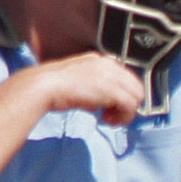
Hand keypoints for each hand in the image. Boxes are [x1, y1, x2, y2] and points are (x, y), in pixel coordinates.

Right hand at [25, 50, 148, 127]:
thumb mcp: (79, 83)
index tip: (109, 107)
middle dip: (127, 104)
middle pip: (135, 86)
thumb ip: (95, 89)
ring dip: (126, 113)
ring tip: (109, 120)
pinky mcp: (111, 90)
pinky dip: (124, 117)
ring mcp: (111, 76)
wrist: (44, 86)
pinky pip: (131, 106)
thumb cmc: (54, 87)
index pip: (125, 78)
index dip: (121, 95)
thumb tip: (101, 104)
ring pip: (136, 97)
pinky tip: (108, 121)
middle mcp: (109, 65)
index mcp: (100, 61)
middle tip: (111, 116)